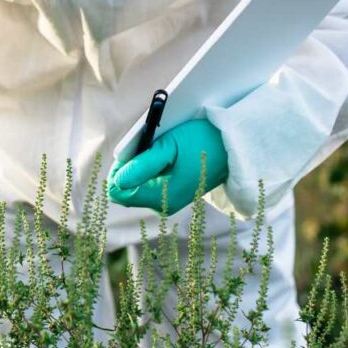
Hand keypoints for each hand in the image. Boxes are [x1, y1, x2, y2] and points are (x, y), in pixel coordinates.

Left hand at [107, 119, 229, 215]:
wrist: (231, 147)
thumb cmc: (201, 142)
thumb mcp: (169, 147)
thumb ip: (141, 165)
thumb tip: (116, 180)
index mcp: (162, 196)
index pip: (118, 192)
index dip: (118, 170)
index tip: (130, 152)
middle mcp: (163, 205)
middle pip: (125, 191)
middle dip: (129, 168)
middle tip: (145, 148)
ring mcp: (168, 202)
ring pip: (136, 187)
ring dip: (140, 168)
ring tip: (159, 150)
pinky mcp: (172, 196)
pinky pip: (148, 186)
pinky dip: (150, 170)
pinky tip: (165, 157)